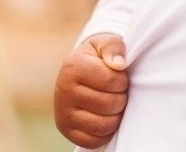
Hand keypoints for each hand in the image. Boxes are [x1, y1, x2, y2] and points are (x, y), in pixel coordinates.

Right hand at [54, 33, 128, 147]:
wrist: (78, 71)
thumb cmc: (97, 57)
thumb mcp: (105, 43)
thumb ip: (113, 47)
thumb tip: (119, 64)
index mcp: (73, 66)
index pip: (111, 81)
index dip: (122, 80)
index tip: (120, 76)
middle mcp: (63, 90)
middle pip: (109, 104)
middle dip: (121, 98)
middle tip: (118, 91)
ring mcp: (63, 112)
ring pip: (103, 125)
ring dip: (116, 116)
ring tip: (113, 103)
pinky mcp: (66, 129)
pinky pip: (93, 141)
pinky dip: (106, 132)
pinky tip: (106, 117)